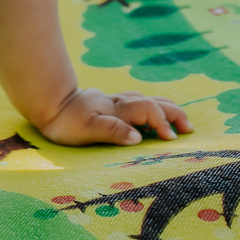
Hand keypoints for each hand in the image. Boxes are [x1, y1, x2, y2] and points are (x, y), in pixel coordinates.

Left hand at [36, 88, 192, 146]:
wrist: (50, 103)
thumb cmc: (66, 121)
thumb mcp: (86, 130)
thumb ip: (113, 131)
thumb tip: (139, 138)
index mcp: (118, 110)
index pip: (149, 111)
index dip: (163, 123)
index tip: (171, 139)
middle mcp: (121, 104)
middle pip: (154, 103)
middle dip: (174, 113)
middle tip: (189, 129)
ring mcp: (117, 103)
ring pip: (148, 100)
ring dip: (166, 109)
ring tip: (180, 122)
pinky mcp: (111, 105)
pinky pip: (138, 103)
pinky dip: (153, 108)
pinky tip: (153, 114)